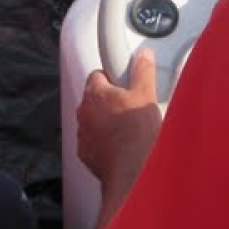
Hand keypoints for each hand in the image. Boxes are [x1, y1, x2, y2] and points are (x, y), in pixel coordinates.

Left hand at [77, 47, 161, 183]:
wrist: (132, 171)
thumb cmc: (136, 135)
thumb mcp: (145, 95)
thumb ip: (142, 71)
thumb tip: (142, 57)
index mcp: (96, 93)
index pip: (98, 75)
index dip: (113, 77)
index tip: (124, 82)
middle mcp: (84, 112)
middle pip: (95, 98)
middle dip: (110, 100)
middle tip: (130, 106)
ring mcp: (83, 134)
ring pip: (93, 121)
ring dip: (105, 121)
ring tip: (128, 128)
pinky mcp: (85, 153)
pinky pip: (93, 141)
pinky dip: (103, 141)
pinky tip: (121, 145)